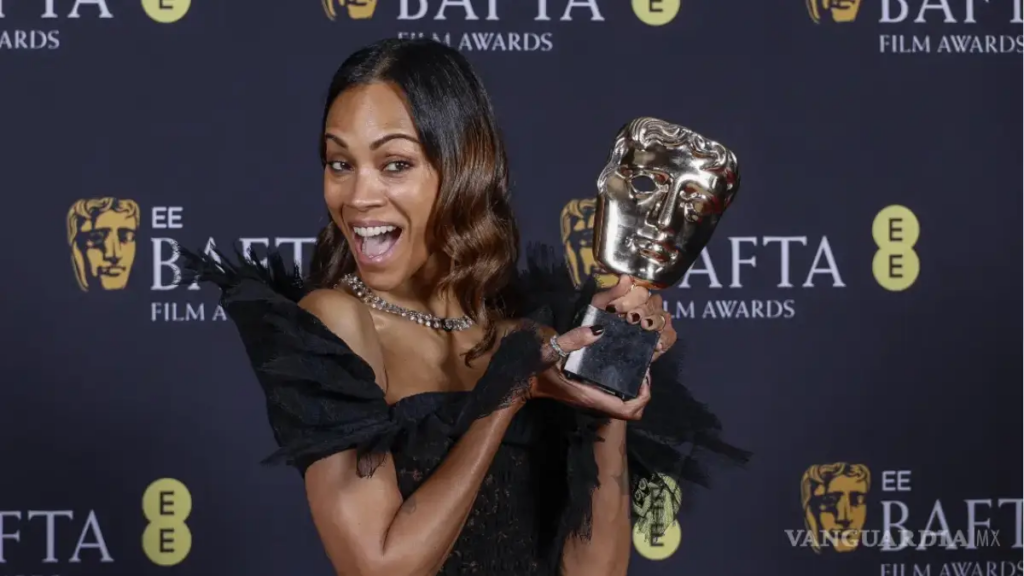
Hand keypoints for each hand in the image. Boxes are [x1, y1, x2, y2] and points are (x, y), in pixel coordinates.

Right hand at [530, 324, 651, 420]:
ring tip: (635, 362)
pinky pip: (612, 391)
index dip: (643, 396)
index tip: (644, 375)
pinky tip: (619, 360)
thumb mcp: (549, 350)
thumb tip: (599, 330)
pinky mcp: (586, 389)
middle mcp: (592, 400)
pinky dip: (622, 380)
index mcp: (588, 396)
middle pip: (628, 409)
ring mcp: (589, 396)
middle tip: (642, 368)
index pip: (626, 410)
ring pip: (622, 401)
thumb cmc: (530, 368)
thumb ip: (572, 341)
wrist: (516, 378)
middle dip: (642, 391)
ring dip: (633, 385)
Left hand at [591, 275, 676, 362]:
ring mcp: (654, 325)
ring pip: (664, 316)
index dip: (630, 297)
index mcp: (632, 297)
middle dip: (642, 309)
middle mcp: (646, 308)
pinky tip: (656, 343)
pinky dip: (665, 338)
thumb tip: (626, 277)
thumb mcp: (597, 308)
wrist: (594, 353)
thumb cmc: (595, 325)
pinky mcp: (659, 342)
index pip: (640, 290)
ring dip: (654, 321)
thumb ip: (611, 293)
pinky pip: (670, 336)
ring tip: (643, 327)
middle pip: (654, 301)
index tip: (613, 308)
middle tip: (629, 319)